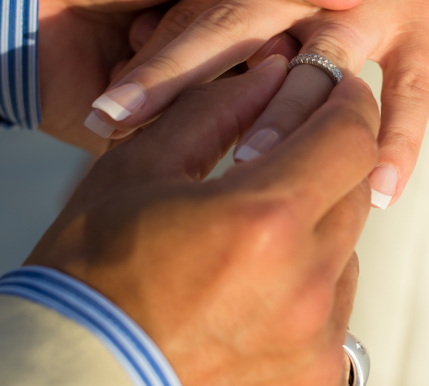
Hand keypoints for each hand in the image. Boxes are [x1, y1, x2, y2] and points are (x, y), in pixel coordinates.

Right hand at [26, 56, 378, 384]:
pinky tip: (257, 281)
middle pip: (357, 191)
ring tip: (256, 230)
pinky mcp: (313, 377)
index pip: (350, 138)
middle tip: (287, 151)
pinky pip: (336, 306)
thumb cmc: (90, 270)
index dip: (349, 103)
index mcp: (262, 220)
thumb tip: (274, 73)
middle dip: (329, 160)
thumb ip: (213, 110)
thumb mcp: (138, 168)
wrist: (71, 374)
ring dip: (318, 223)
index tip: (336, 90)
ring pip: (347, 249)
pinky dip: (310, 280)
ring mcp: (314, 340)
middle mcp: (303, 284)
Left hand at [35, 0, 364, 151]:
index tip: (308, 55)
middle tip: (261, 86)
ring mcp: (185, 96)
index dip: (310, 50)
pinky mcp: (148, 136)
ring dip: (231, 122)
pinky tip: (195, 149)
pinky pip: (181, 153)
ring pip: (231, 123)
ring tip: (231, 117)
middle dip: (270, 95)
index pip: (300, 35)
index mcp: (246, 0)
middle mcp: (222, 51)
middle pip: (269, 86)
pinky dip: (188, 150)